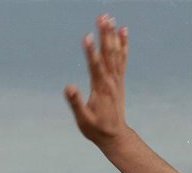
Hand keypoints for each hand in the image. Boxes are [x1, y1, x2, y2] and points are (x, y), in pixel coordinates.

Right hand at [64, 14, 129, 147]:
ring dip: (112, 35)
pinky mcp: (118, 80)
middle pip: (107, 54)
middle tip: (102, 17)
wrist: (115, 136)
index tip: (87, 36)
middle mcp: (111, 81)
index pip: (94, 67)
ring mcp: (116, 80)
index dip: (90, 51)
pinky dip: (123, 45)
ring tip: (110, 18)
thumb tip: (68, 87)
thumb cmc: (96, 129)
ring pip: (115, 53)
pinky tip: (122, 31)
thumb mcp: (83, 120)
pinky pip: (122, 59)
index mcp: (100, 89)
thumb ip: (76, 103)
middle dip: (104, 34)